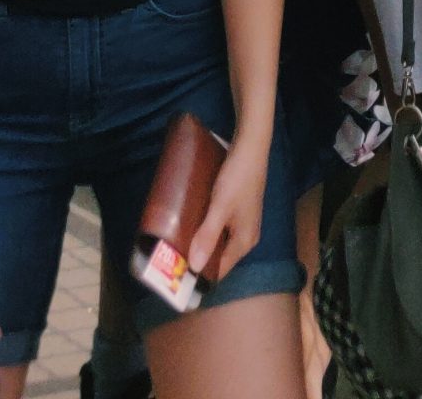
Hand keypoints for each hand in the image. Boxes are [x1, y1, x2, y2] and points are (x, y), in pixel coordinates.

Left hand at [186, 133, 267, 285]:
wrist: (251, 145)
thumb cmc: (237, 178)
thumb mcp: (220, 207)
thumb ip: (208, 236)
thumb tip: (192, 268)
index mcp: (244, 242)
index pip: (219, 270)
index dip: (198, 274)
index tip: (174, 274)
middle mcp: (245, 236)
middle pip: (218, 256)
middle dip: (196, 257)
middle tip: (170, 254)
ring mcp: (242, 222)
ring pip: (218, 241)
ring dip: (199, 242)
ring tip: (176, 239)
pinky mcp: (237, 208)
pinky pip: (219, 227)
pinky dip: (206, 228)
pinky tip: (191, 221)